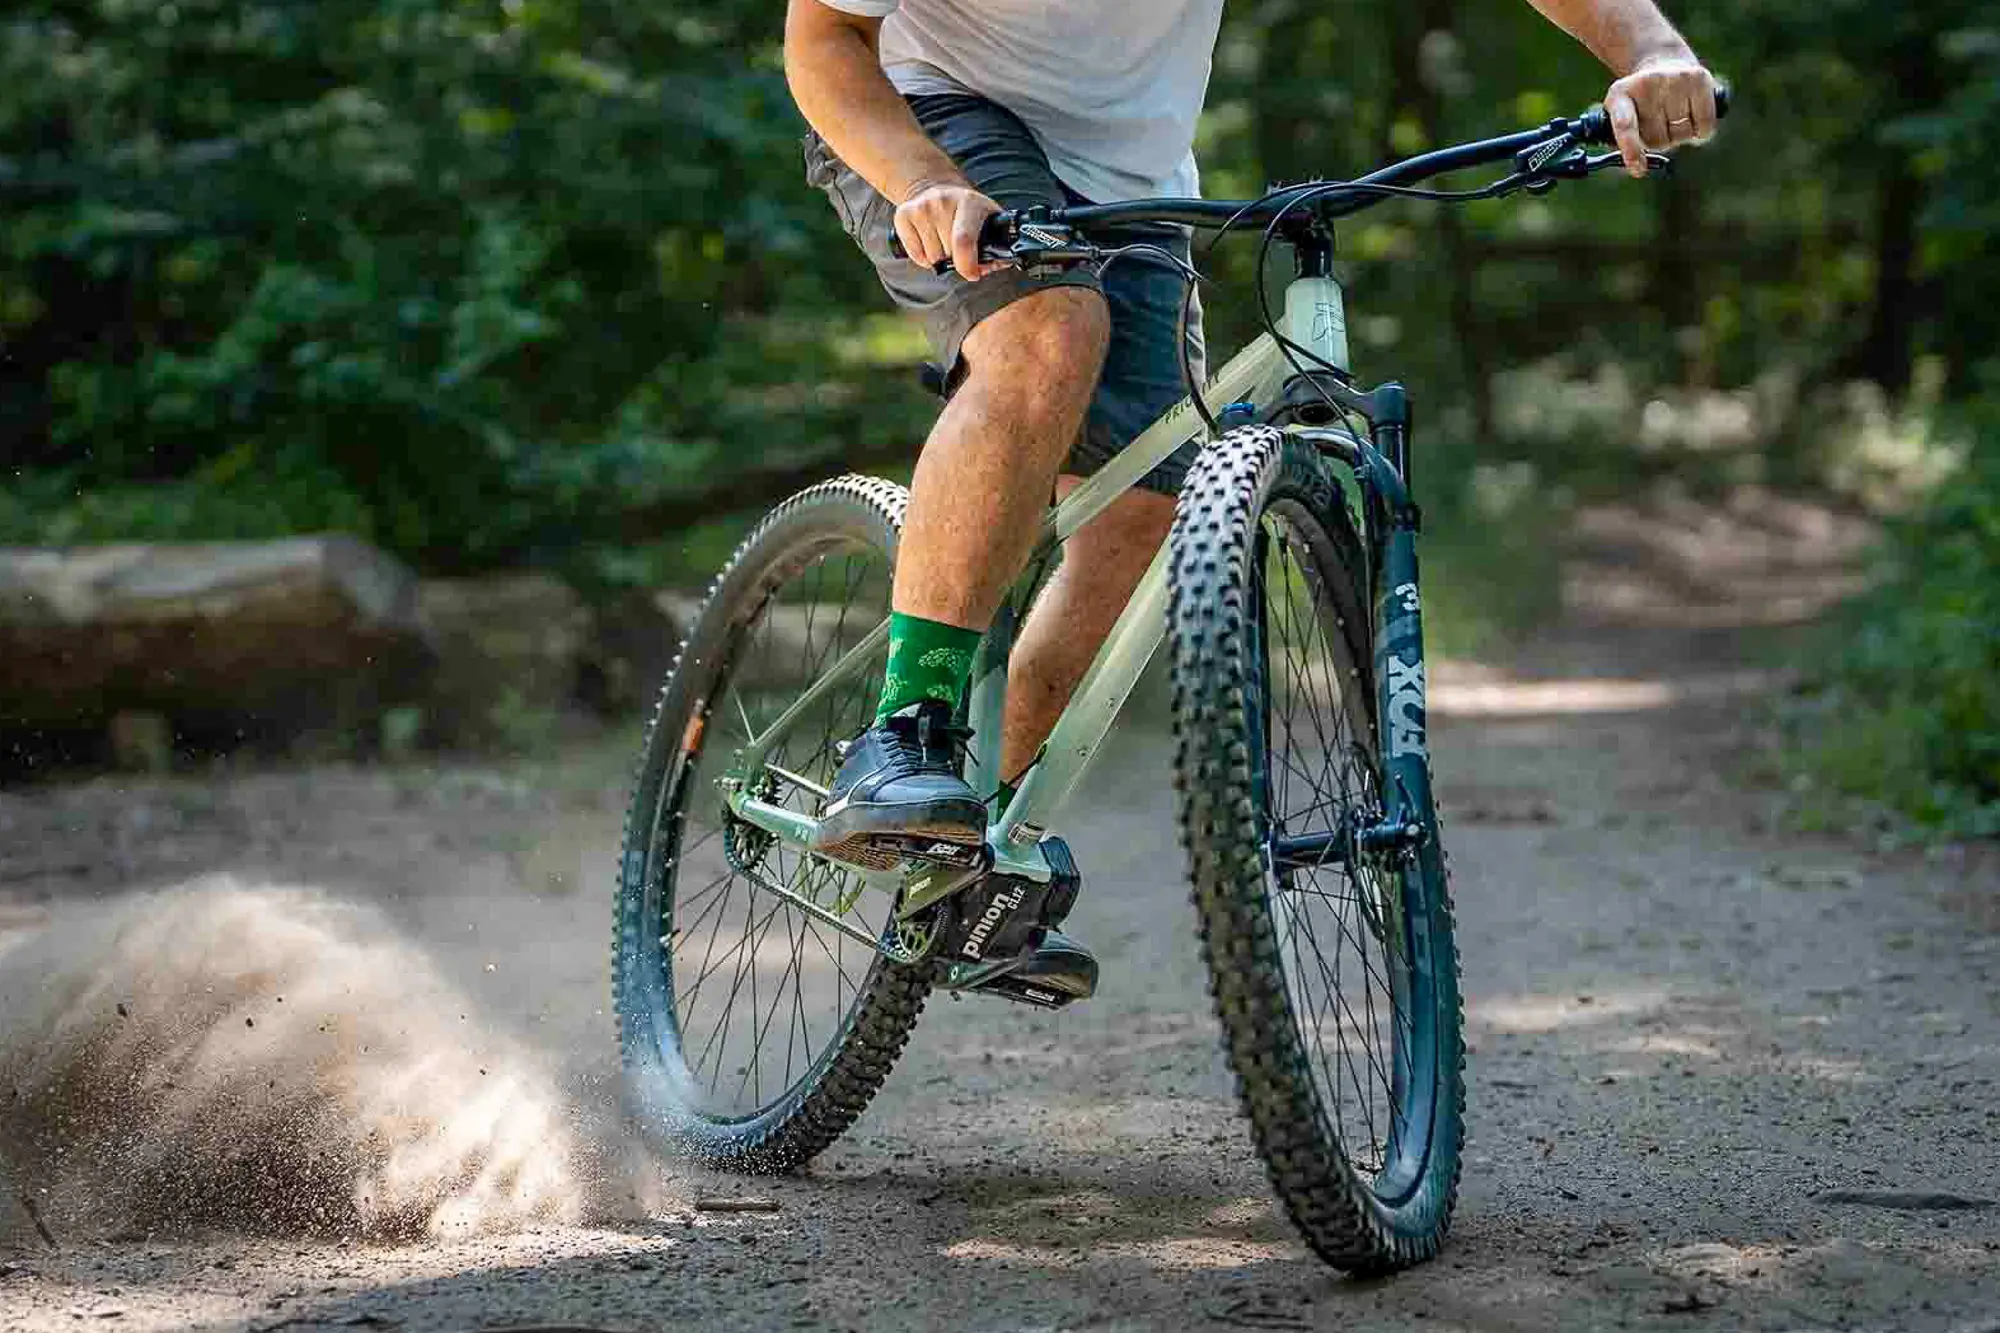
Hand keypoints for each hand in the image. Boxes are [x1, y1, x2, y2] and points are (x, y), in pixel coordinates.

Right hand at [893, 178, 1002, 279]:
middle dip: (956, 260)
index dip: (967, 265)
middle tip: (959, 248)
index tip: (972, 274)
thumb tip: (993, 265)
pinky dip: (923, 257)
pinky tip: (929, 242)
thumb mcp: (988, 217)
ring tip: (943, 240)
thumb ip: (997, 243)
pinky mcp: (903, 215)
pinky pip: (915, 254)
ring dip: (939, 257)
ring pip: (932, 257)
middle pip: (948, 253)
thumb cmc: (967, 210)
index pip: (963, 241)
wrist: (936, 187)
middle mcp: (943, 201)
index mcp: (969, 202)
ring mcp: (921, 207)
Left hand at [1603, 52, 1718, 176]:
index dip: (1631, 149)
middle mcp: (1647, 83)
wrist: (1664, 62)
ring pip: (1681, 136)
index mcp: (1620, 94)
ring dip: (1679, 136)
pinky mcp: (1699, 79)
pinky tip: (1693, 118)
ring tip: (1674, 116)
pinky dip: (1700, 132)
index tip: (1638, 169)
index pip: (1625, 125)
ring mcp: (1675, 79)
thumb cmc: (1640, 99)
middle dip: (1659, 141)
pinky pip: (1704, 127)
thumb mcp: (1620, 110)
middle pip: (1658, 140)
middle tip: (1659, 123)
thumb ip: (1623, 137)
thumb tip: (1639, 167)